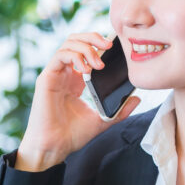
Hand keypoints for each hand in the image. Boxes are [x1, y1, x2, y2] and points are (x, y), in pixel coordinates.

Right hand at [16, 33, 140, 171]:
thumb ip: (120, 111)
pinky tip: (86, 70)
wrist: (54, 147)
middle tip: (109, 46)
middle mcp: (65, 74)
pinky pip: (60, 55)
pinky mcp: (47, 78)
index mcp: (76, 80)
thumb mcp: (102, 120)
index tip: (115, 49)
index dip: (99, 44)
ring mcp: (55, 74)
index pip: (86, 50)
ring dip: (86, 47)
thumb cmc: (72, 135)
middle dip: (93, 37)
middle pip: (76, 40)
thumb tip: (137, 99)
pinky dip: (75, 56)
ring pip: (68, 44)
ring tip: (99, 63)